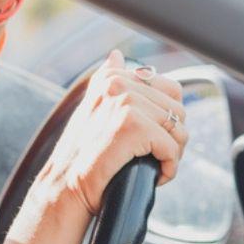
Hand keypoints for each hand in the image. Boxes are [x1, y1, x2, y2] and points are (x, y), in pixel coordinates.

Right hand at [28, 50, 188, 217]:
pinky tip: (157, 176)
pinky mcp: (132, 126)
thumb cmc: (80, 155)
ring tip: (157, 167)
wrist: (65, 188)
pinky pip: (171, 148)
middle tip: (158, 159)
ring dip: (173, 155)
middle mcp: (118, 84)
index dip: (170, 118)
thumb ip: (107, 80)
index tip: (155, 139)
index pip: (171, 89)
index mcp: (112, 78)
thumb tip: (116, 55)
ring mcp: (124, 103)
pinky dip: (169, 168)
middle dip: (174, 139)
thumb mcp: (92, 110)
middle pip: (178, 110)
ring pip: (178, 130)